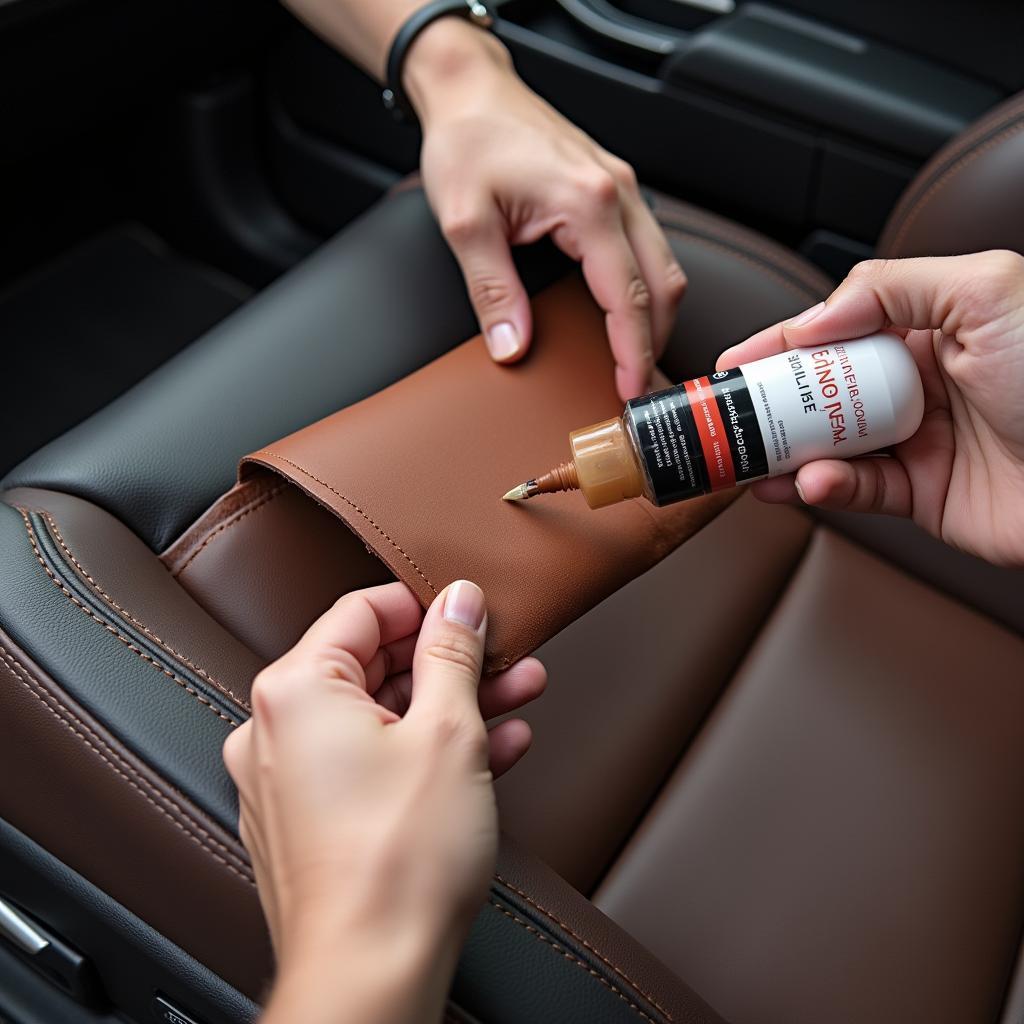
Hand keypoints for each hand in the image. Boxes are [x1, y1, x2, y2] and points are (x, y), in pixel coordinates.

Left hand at [224, 581, 545, 1023]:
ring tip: (515, 698)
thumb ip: (452, 652)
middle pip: (374, 665)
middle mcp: (277, 731)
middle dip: (450, 661)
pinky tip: (492, 750)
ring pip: (381, 716)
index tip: (468, 609)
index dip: (424, 604)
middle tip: (504, 656)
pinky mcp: (312, 821)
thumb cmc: (397, 864)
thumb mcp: (448, 731)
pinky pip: (373, 762)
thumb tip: (458, 601)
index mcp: (296, 691)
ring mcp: (291, 780)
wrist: (370, 975)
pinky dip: (427, 752)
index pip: (361, 610)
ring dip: (452, 706)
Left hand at [405, 18, 685, 400]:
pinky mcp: (615, 187)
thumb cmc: (468, 141)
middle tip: (636, 387)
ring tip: (636, 358)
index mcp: (589, 203)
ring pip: (666, 266)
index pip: (628, 297)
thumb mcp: (465, 223)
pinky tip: (628, 311)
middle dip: (654, 343)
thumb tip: (511, 346)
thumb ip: (492, 291)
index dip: (633, 352)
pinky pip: (649, 246)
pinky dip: (648, 287)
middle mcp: (618, 194)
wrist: (470, 90)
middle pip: (664, 285)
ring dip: (656, 316)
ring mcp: (624, 187)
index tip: (629, 391)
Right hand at [717, 251, 1023, 566]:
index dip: (778, 345)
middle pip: (821, 391)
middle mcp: (918, 384)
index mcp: (929, 329)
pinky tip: (807, 483)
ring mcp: (917, 441)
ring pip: (828, 445)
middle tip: (728, 417)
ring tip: (753, 459)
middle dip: (769, 404)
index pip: (835, 332)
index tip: (731, 363)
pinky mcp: (921, 495)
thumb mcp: (984, 292)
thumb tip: (813, 320)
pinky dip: (824, 488)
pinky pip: (856, 491)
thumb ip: (890, 286)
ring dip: (786, 452)